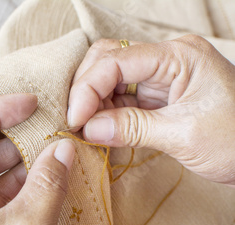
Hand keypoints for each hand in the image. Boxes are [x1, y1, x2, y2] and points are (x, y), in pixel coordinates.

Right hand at [68, 35, 234, 185]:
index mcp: (178, 56)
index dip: (87, 89)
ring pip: (110, 78)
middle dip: (85, 90)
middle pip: (107, 59)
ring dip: (93, 103)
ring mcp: (162, 77)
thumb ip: (131, 128)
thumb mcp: (183, 135)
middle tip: (75, 123)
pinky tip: (98, 130)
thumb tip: (87, 130)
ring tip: (85, 130)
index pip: (115, 60)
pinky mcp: (159, 96)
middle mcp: (167, 59)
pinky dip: (105, 113)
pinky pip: (121, 96)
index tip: (74, 121)